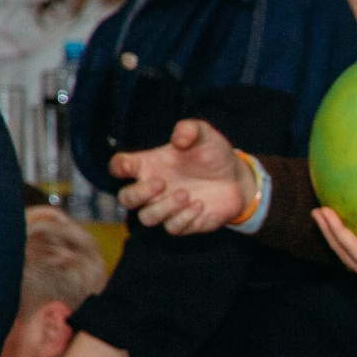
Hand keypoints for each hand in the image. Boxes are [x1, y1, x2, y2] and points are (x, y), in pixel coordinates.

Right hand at [111, 120, 254, 235]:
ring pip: (147, 218)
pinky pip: (173, 228)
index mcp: (149, 165)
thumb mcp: (205, 135)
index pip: (119, 166)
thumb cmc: (213, 154)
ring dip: (163, 208)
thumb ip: (190, 129)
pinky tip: (200, 204)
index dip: (118, 167)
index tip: (130, 166)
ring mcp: (167, 207)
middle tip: (161, 183)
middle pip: (126, 199)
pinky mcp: (184, 223)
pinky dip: (185, 217)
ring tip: (186, 193)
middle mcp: (153, 189)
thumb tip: (178, 139)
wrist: (237, 178)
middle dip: (138, 194)